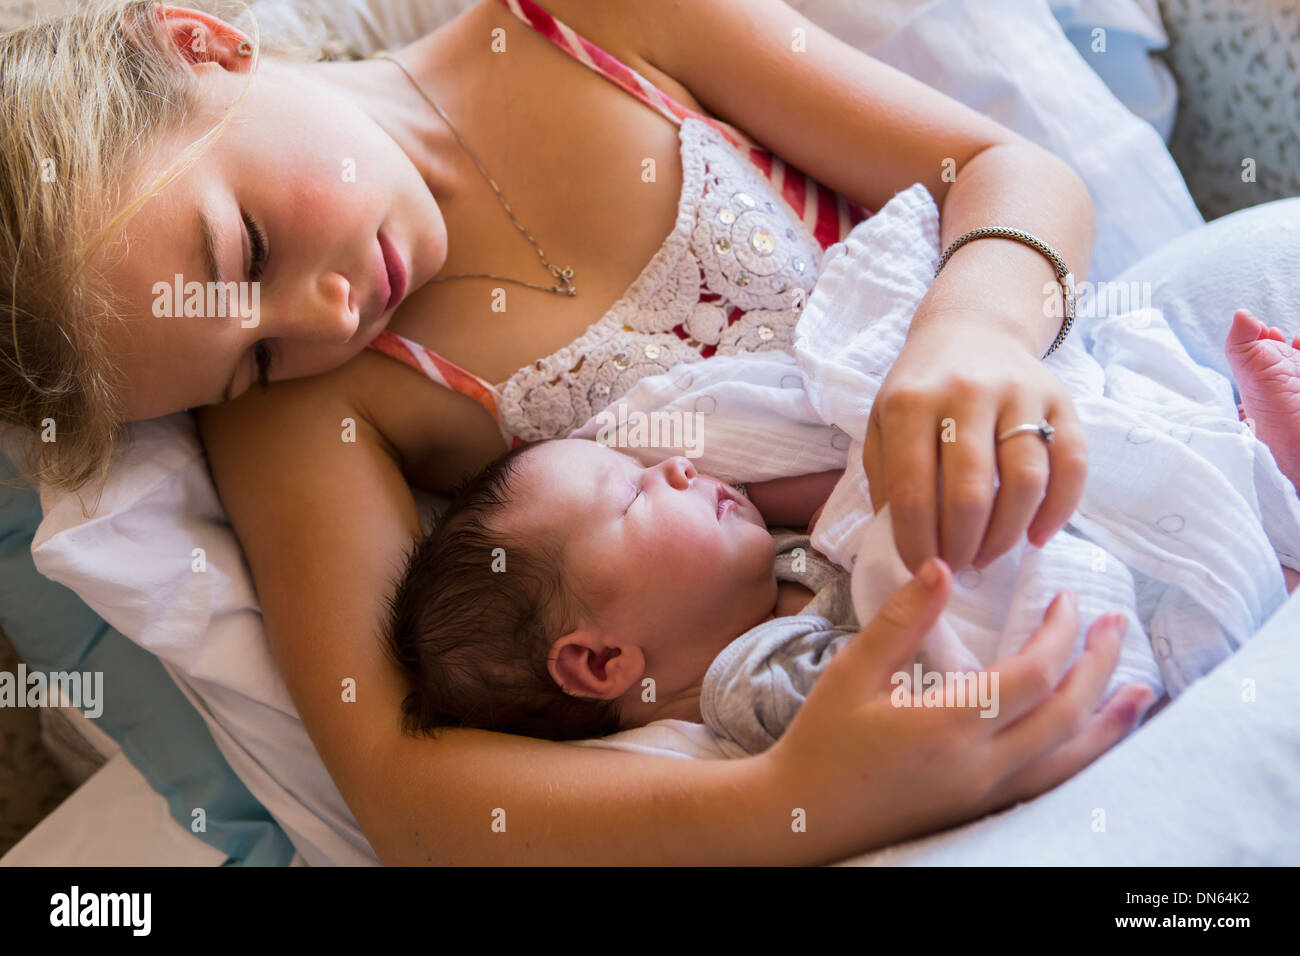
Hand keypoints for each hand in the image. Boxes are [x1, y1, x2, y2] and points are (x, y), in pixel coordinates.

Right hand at [759, 558, 1153, 860]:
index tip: (1066, 600)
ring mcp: (987, 796)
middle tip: (1115, 624)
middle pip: (1066, 714)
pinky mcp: (982, 810)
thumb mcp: (851, 673)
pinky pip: (1054, 785)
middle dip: (1099, 665)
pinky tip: (1095, 741)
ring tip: (1142, 690)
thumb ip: (900, 621)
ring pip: (1073, 760)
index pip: (1033, 675)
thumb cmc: (822, 743)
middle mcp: (982, 767)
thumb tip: (941, 566)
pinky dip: (1086, 758)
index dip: (1060, 634)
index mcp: (949, 726)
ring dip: (1110, 721)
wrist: (803, 818)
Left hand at [863, 319, 1087, 572]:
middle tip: (958, 567)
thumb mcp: (882, 423)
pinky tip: (1037, 536)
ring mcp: (1018, 394)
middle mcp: (966, 393)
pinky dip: (1059, 509)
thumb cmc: (920, 390)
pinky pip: (1072, 463)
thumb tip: (901, 540)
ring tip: (989, 554)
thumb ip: (885, 478)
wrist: (971, 329)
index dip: (917, 542)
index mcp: (911, 403)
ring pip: (1025, 481)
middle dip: (962, 546)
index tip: (921, 568)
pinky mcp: (1061, 398)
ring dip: (1007, 534)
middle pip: (971, 492)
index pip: (913, 491)